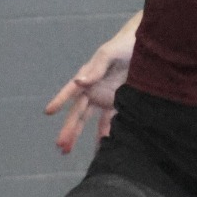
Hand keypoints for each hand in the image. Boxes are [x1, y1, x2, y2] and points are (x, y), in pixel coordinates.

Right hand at [45, 34, 133, 154]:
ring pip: (89, 120)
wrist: (149, 48)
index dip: (59, 100)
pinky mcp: (118, 103)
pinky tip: (101, 147)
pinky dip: (104, 133)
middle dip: (68, 128)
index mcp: (87, 76)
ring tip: (68, 151)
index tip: (48, 112)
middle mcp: (92, 89)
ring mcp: (104, 97)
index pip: (70, 91)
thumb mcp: (110, 53)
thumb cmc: (125, 45)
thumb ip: (96, 68)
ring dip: (79, 135)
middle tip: (60, 145)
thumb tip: (78, 82)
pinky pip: (109, 121)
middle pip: (77, 112)